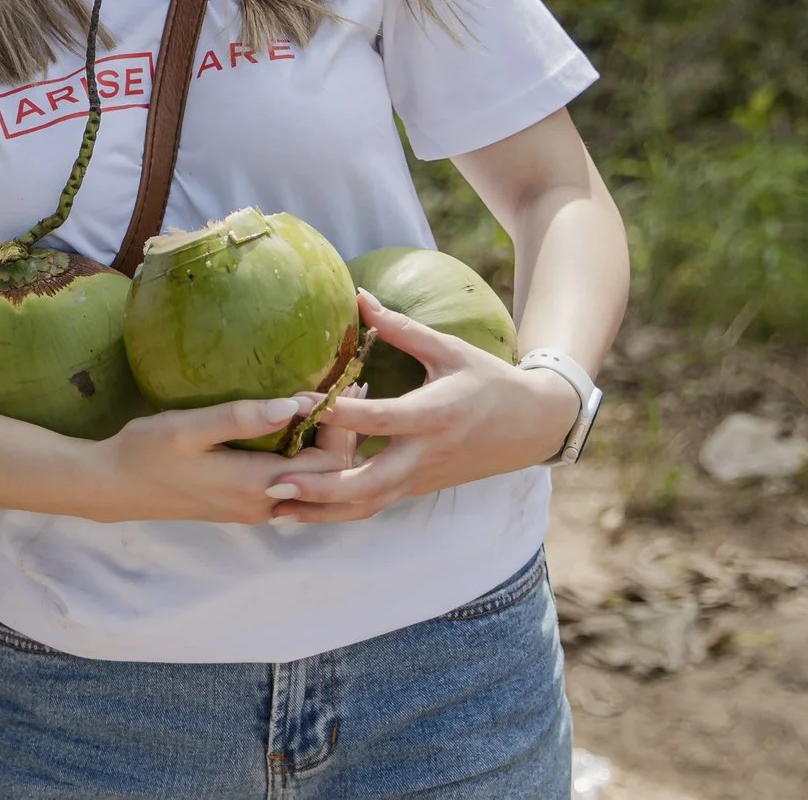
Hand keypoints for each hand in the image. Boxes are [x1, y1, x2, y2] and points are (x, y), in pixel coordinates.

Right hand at [89, 394, 345, 523]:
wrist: (114, 487)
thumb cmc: (146, 452)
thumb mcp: (188, 428)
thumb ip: (241, 419)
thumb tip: (294, 406)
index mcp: (257, 485)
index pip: (328, 464)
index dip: (342, 426)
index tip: (342, 386)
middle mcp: (263, 504)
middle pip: (327, 476)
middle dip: (343, 434)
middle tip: (347, 388)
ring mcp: (252, 508)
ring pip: (311, 483)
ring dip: (325, 447)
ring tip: (330, 404)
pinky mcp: (241, 504)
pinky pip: (291, 485)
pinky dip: (305, 457)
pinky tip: (297, 427)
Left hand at [266, 291, 579, 523]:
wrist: (532, 426)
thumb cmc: (489, 380)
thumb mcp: (450, 350)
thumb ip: (401, 328)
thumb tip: (359, 296)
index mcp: (433, 416)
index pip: (378, 419)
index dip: (336, 414)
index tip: (294, 404)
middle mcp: (425, 455)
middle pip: (369, 484)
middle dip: (321, 490)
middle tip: (275, 485)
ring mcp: (422, 478)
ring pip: (369, 505)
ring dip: (323, 511)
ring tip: (276, 509)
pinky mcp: (419, 488)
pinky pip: (376, 504)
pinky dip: (340, 510)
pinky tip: (305, 509)